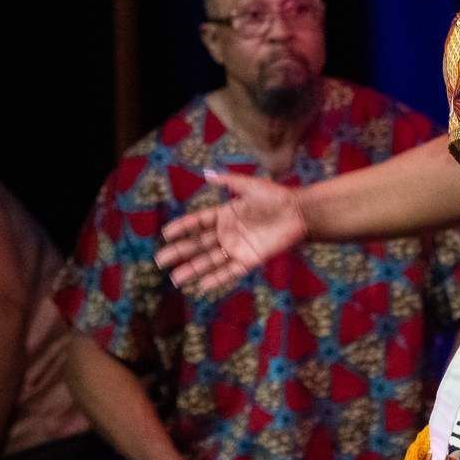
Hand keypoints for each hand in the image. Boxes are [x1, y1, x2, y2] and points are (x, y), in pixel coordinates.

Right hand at [155, 171, 306, 295]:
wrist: (299, 213)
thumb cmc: (276, 196)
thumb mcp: (250, 186)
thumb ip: (228, 181)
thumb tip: (205, 173)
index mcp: (225, 215)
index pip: (197, 223)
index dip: (182, 228)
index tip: (166, 234)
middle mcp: (228, 233)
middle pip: (198, 245)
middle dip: (179, 253)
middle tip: (160, 260)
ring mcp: (237, 247)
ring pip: (210, 261)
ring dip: (192, 270)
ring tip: (175, 278)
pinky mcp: (250, 260)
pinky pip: (230, 272)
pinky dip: (216, 279)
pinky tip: (201, 286)